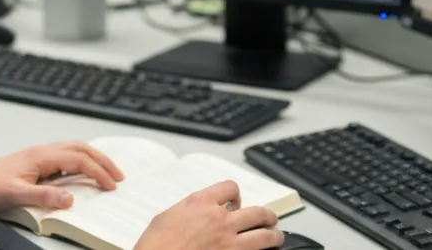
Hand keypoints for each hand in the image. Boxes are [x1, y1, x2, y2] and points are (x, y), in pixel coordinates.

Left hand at [0, 141, 123, 213]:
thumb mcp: (16, 195)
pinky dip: (81, 161)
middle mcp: (42, 151)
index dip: (98, 172)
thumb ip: (44, 196)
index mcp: (41, 155)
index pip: (79, 160)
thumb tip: (71, 198)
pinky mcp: (35, 162)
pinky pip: (65, 156)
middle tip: (118, 176)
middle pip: (81, 149)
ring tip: (107, 172)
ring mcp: (39, 155)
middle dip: (103, 161)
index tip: (111, 185)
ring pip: (74, 150)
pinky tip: (82, 173)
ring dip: (93, 159)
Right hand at [136, 180, 283, 249]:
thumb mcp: (167, 216)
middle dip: (266, 215)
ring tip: (276, 237)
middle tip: (269, 218)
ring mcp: (228, 241)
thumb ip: (188, 211)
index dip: (236, 194)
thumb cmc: (155, 245)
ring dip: (273, 235)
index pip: (230, 187)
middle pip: (256, 211)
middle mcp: (219, 219)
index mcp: (201, 202)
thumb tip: (194, 213)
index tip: (236, 201)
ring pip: (264, 235)